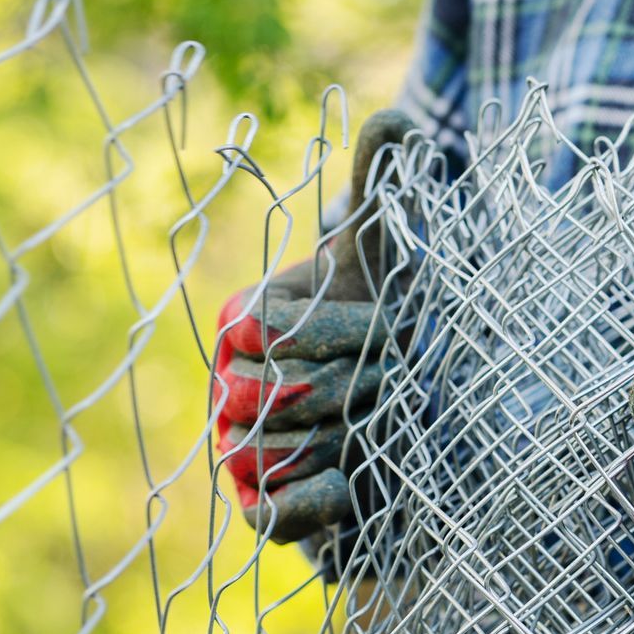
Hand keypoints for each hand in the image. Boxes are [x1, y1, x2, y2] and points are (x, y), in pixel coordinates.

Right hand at [214, 110, 409, 541]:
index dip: (341, 331)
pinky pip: (273, 516)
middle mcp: (230, 389)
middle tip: (398, 383)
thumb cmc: (383, 325)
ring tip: (382, 427)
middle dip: (357, 387)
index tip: (396, 327)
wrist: (403, 416)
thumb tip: (398, 117)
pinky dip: (319, 502)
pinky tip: (356, 484)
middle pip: (280, 394)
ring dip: (349, 440)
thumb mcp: (383, 259)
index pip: (272, 330)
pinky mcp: (266, 512)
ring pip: (279, 453)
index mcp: (244, 323)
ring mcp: (240, 453)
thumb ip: (381, 191)